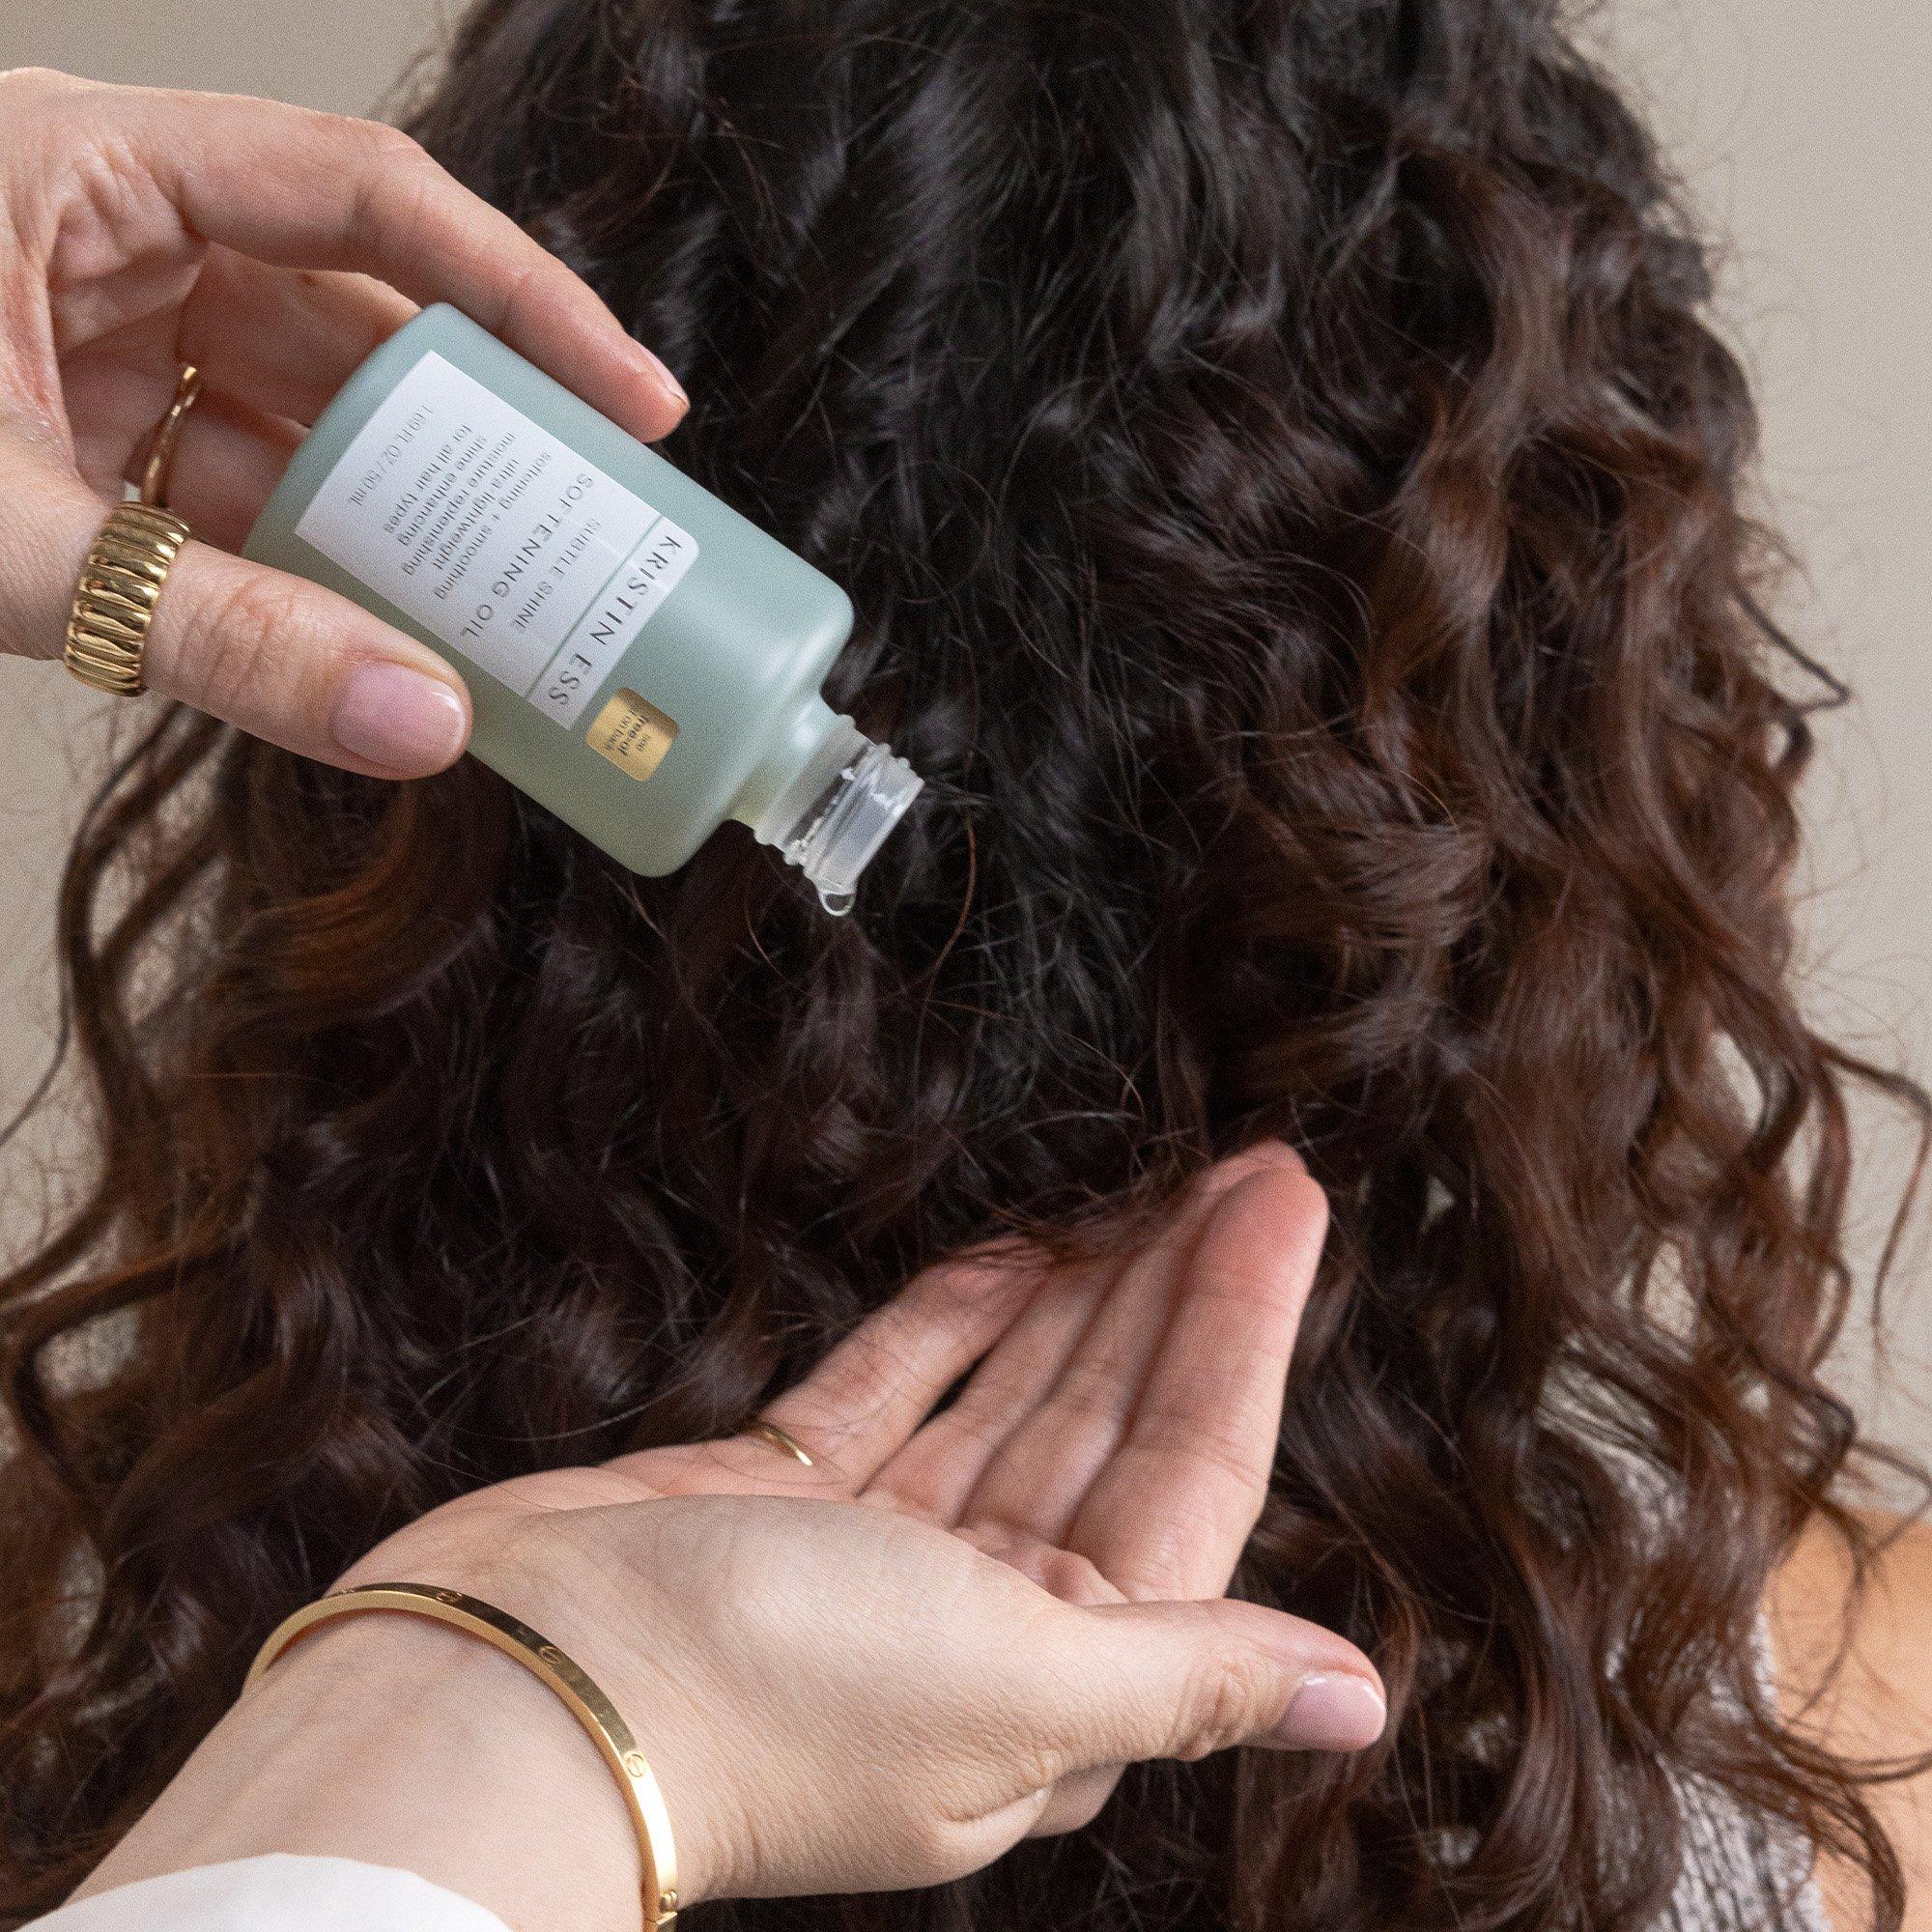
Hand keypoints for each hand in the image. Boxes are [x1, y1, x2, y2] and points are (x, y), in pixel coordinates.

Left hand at [0, 68, 685, 774]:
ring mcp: (79, 323)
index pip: (359, 196)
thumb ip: (217, 639)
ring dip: (387, 514)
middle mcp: (98, 226)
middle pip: (347, 312)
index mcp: (78, 167)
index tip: (633, 401)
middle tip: (587, 535)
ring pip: (290, 409)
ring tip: (499, 608)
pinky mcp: (61, 417)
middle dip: (468, 437)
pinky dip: (294, 554)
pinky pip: (219, 475)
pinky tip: (370, 629)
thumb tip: (421, 726)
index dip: (519, 298)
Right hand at [509, 1137, 1350, 1838]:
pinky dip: (955, 1316)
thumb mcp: (1016, 1687)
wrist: (512, 1695)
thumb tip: (1359, 1706)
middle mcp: (982, 1626)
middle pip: (1108, 1423)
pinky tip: (1018, 1245)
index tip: (1282, 1203)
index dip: (1244, 1331)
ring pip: (1012, 1394)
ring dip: (1081, 1291)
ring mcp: (876, 1559)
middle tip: (1235, 1161)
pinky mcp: (779, 1498)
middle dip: (1175, 1290)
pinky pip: (897, 1387)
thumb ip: (1190, 1675)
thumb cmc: (773, 1704)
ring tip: (1146, 1183)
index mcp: (1061, 1687)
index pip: (1190, 1473)